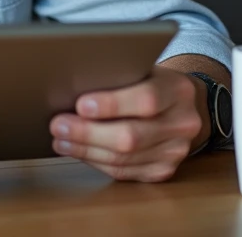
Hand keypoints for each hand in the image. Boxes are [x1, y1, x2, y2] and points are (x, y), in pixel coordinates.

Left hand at [48, 65, 201, 181]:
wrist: (183, 107)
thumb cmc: (151, 83)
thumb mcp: (142, 69)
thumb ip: (118, 77)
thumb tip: (71, 87)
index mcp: (177, 90)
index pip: (147, 99)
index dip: (112, 104)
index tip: (81, 105)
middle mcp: (182, 123)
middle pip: (132, 136)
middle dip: (88, 133)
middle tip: (58, 125)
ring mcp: (175, 151)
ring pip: (124, 159)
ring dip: (86, 150)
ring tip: (60, 140)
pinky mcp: (164, 170)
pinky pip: (124, 172)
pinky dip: (96, 162)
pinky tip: (78, 152)